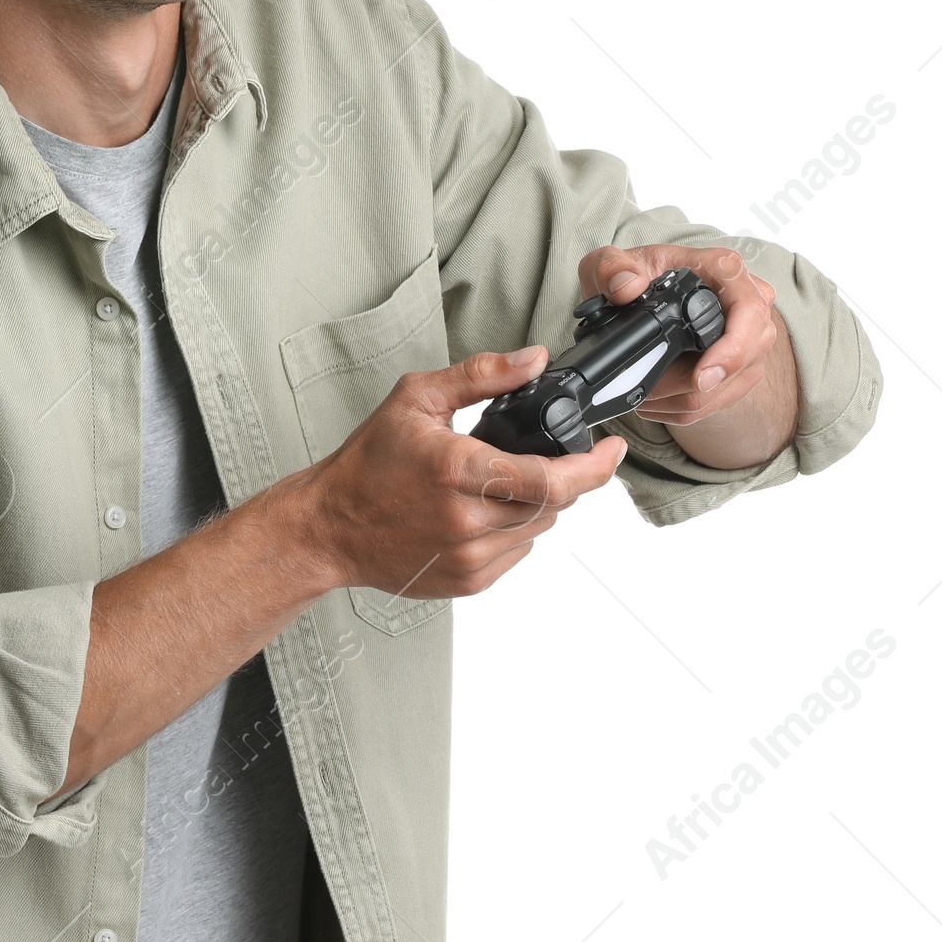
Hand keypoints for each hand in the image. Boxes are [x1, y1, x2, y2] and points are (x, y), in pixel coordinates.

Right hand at [289, 349, 629, 601]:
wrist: (329, 526)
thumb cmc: (367, 462)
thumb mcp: (417, 399)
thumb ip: (481, 375)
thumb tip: (534, 359)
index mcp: (456, 470)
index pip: (550, 478)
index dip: (592, 467)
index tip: (612, 449)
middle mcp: (465, 520)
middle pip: (553, 504)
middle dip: (562, 478)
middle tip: (543, 456)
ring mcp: (468, 558)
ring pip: (539, 529)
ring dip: (537, 504)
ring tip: (498, 482)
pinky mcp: (468, 582)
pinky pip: (517, 554)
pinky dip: (514, 530)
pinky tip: (481, 511)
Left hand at [577, 242, 778, 427]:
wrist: (645, 293)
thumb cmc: (637, 275)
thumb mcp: (610, 261)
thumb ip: (610, 268)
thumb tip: (628, 287)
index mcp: (724, 269)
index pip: (748, 311)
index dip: (732, 349)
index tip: (701, 377)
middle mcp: (748, 303)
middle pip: (740, 359)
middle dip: (688, 384)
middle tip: (648, 390)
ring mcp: (751, 339)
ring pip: (725, 388)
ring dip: (680, 399)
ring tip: (643, 394)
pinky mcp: (744, 367)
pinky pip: (720, 401)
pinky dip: (684, 408)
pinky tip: (657, 400)